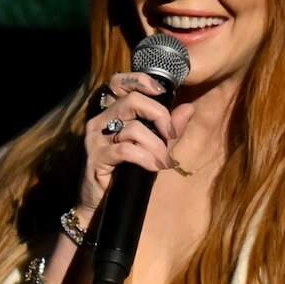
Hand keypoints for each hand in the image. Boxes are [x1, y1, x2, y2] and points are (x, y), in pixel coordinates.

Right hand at [79, 74, 195, 214]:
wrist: (98, 203)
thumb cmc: (124, 172)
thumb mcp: (152, 147)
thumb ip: (168, 128)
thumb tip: (189, 108)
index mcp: (110, 113)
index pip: (118, 82)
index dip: (140, 80)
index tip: (161, 92)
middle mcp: (99, 121)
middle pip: (132, 101)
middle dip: (160, 116)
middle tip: (170, 135)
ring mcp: (95, 139)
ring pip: (133, 128)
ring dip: (156, 146)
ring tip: (163, 161)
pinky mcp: (96, 158)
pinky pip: (127, 150)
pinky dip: (146, 158)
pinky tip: (153, 167)